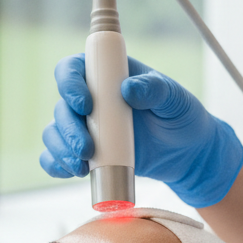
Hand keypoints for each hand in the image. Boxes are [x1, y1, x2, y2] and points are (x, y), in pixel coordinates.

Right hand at [39, 54, 242, 207]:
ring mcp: (86, 128)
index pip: (73, 70)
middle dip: (68, 129)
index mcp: (107, 76)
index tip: (86, 104)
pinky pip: (57, 158)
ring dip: (61, 150)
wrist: (186, 154)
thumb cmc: (181, 118)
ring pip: (55, 134)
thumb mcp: (176, 99)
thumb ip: (156, 89)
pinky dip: (56, 165)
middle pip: (61, 107)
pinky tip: (71, 172)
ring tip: (81, 166)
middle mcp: (91, 100)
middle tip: (87, 148)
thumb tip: (128, 88)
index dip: (70, 84)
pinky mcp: (86, 154)